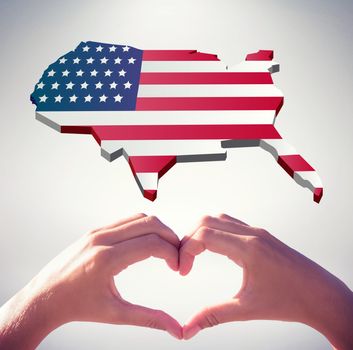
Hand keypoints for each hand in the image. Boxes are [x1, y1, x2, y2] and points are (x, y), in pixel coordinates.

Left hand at [0, 214, 181, 349]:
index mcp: (106, 259)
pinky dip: (144, 227)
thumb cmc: (76, 306)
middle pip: (149, 223)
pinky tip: (148, 243)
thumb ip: (149, 318)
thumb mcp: (114, 314)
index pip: (151, 243)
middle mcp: (102, 239)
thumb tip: (175, 329)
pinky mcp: (95, 230)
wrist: (45, 297)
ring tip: (165, 249)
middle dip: (170, 237)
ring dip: (158, 230)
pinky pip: (127, 220)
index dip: (172, 252)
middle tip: (177, 255)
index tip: (178, 266)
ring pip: (139, 217)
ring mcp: (97, 231)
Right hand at [180, 214, 352, 349]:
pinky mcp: (260, 235)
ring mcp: (257, 232)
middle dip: (189, 239)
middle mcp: (251, 234)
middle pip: (207, 221)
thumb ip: (213, 316)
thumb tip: (187, 330)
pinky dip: (215, 232)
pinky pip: (231, 224)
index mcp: (248, 248)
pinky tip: (213, 248)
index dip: (186, 250)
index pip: (204, 235)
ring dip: (201, 233)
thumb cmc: (289, 301)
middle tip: (184, 261)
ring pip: (219, 219)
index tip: (183, 271)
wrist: (320, 294)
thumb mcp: (247, 310)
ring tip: (194, 254)